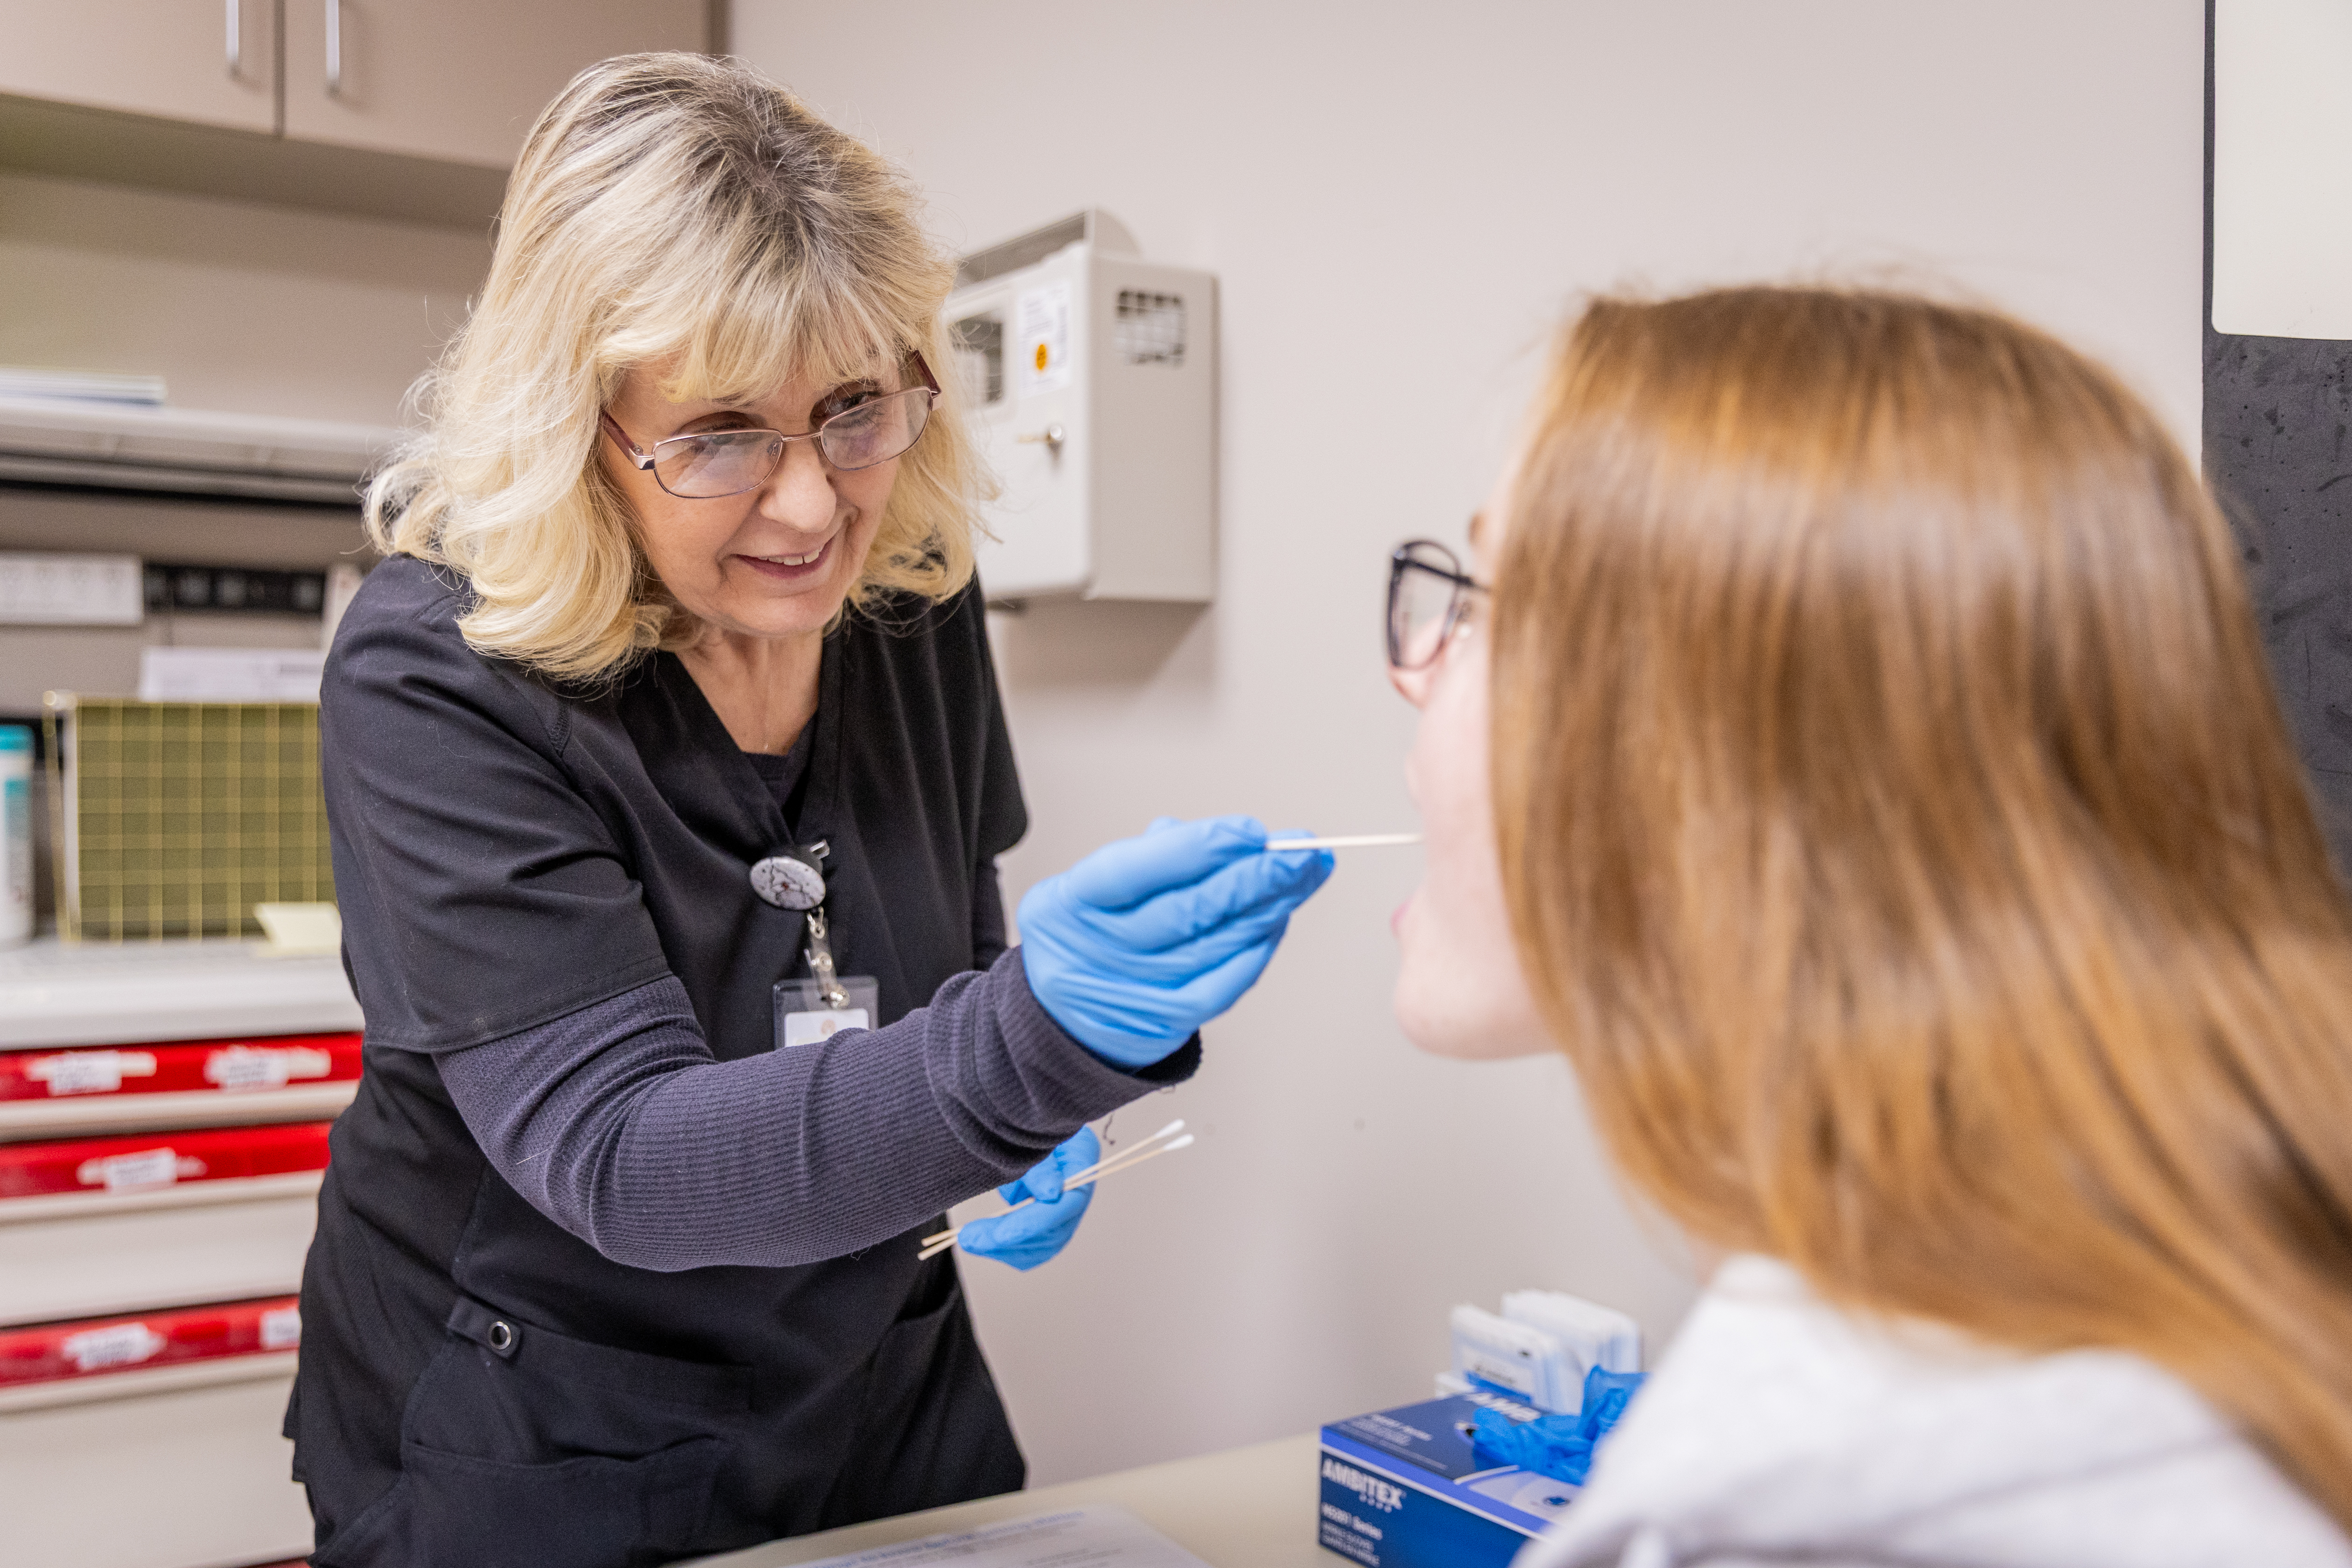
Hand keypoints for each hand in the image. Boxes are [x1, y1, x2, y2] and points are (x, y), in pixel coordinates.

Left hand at [957, 1127, 1099, 1270]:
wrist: (1016, 1123)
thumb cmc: (1022, 1123)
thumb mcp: (1028, 1135)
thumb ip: (1039, 1166)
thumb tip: (1050, 1195)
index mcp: (1082, 1159)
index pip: (1070, 1202)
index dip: (1037, 1221)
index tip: (1002, 1233)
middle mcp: (1077, 1190)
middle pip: (1055, 1231)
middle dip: (1010, 1238)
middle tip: (969, 1238)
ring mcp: (1064, 1209)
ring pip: (1043, 1246)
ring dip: (1004, 1249)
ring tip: (970, 1240)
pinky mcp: (1045, 1220)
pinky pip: (1031, 1247)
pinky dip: (1006, 1250)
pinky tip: (981, 1243)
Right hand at [1018, 816, 1334, 1066]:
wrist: (1060, 1018)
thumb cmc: (1086, 934)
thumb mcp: (1087, 886)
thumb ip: (1146, 856)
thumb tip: (1217, 837)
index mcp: (1070, 903)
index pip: (1136, 870)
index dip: (1198, 849)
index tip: (1251, 830)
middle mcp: (1099, 951)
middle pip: (1187, 911)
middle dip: (1254, 877)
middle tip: (1302, 852)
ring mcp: (1133, 990)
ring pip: (1214, 945)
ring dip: (1268, 908)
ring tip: (1305, 877)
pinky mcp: (1164, 1023)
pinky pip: (1222, 986)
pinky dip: (1256, 951)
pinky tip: (1278, 921)